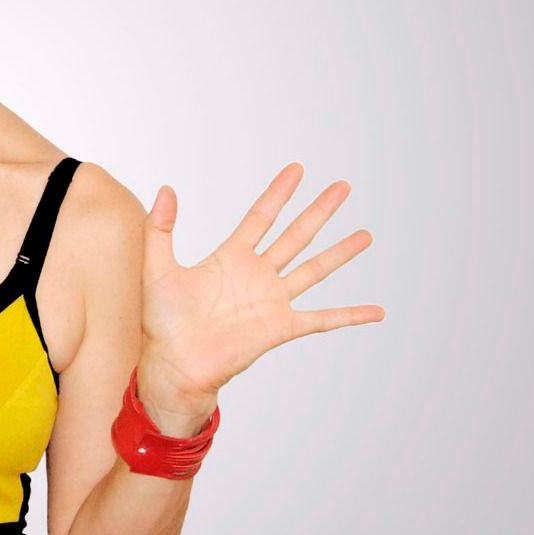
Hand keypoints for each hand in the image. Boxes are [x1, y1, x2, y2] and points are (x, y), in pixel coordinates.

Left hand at [137, 163, 383, 406]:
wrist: (173, 365)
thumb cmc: (162, 322)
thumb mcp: (157, 267)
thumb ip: (160, 228)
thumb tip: (166, 188)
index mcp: (230, 258)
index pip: (261, 217)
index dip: (279, 193)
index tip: (297, 169)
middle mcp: (256, 276)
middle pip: (296, 235)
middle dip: (320, 210)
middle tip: (343, 187)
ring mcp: (272, 301)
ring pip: (314, 269)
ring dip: (341, 252)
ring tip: (366, 235)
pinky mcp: (280, 328)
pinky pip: (322, 319)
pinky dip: (350, 315)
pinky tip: (376, 311)